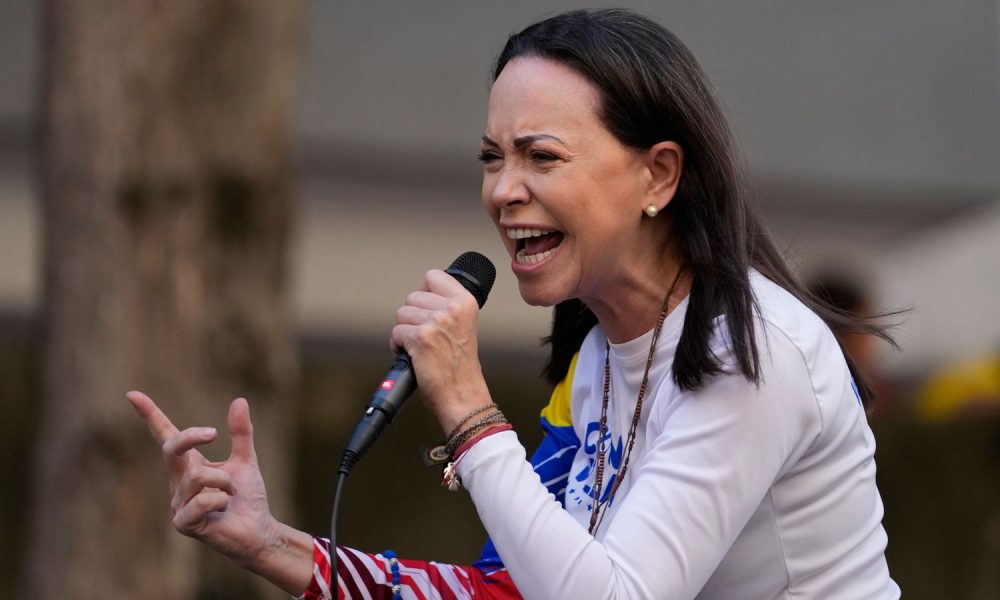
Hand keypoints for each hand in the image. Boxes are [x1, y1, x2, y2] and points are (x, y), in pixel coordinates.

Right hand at [126, 391, 280, 568]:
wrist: (258, 530)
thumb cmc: (247, 498)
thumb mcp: (246, 459)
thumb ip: (241, 433)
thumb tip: (239, 400)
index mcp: (189, 464)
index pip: (165, 436)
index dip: (150, 415)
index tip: (133, 394)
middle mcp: (178, 481)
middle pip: (172, 448)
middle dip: (191, 437)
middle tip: (213, 433)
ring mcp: (177, 503)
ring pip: (198, 475)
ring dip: (224, 481)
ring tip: (230, 494)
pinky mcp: (183, 523)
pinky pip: (203, 500)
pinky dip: (222, 499)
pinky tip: (223, 509)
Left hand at [391, 269, 492, 433]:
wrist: (462, 396)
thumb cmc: (460, 367)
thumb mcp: (463, 326)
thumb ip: (447, 307)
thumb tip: (420, 296)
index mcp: (466, 302)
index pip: (433, 276)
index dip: (423, 292)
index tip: (426, 308)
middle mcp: (453, 308)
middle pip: (412, 296)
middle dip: (412, 317)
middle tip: (424, 336)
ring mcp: (436, 322)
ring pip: (401, 314)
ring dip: (404, 332)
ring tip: (419, 347)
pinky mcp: (421, 338)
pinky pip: (396, 332)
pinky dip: (397, 346)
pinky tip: (412, 356)